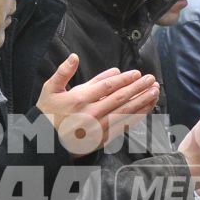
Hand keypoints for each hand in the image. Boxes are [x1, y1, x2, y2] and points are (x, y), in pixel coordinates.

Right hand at [38, 54, 159, 156]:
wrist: (44, 143)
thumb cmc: (47, 113)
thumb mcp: (50, 89)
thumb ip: (63, 72)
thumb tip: (75, 57)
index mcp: (79, 99)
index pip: (107, 87)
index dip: (124, 80)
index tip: (137, 74)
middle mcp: (91, 113)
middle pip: (120, 98)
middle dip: (139, 88)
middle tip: (152, 80)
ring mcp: (98, 127)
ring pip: (125, 113)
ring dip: (142, 102)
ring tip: (155, 93)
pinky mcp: (102, 139)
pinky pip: (123, 126)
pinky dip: (136, 117)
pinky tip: (146, 110)